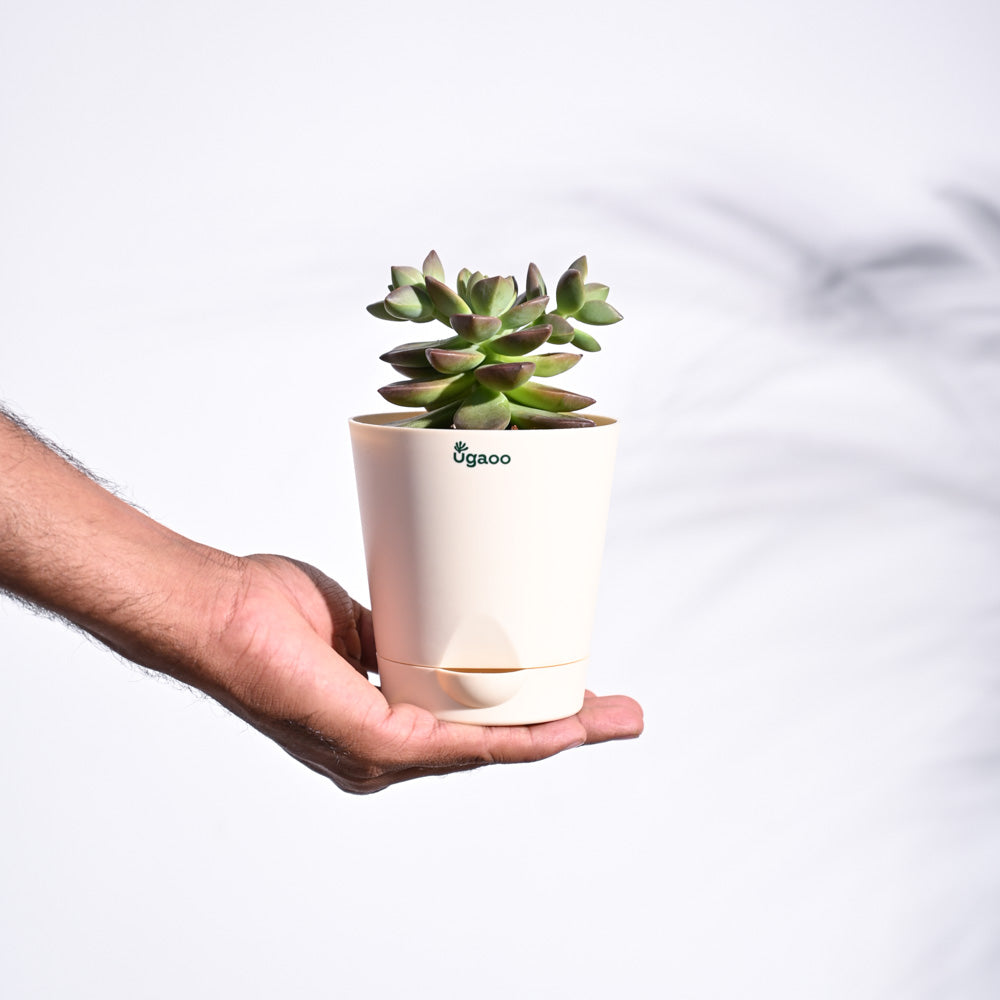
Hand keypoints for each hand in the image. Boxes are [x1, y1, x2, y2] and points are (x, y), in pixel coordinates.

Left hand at [206, 554, 643, 793]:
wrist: (221, 612)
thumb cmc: (272, 615)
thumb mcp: (359, 623)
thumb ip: (399, 632)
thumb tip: (433, 613)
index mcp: (384, 724)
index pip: (472, 728)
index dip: (529, 717)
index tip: (575, 696)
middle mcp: (385, 752)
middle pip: (494, 744)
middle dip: (563, 730)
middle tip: (620, 715)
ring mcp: (380, 755)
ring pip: (489, 750)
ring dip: (556, 735)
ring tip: (609, 720)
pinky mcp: (373, 744)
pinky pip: (461, 745)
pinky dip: (515, 738)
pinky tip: (559, 729)